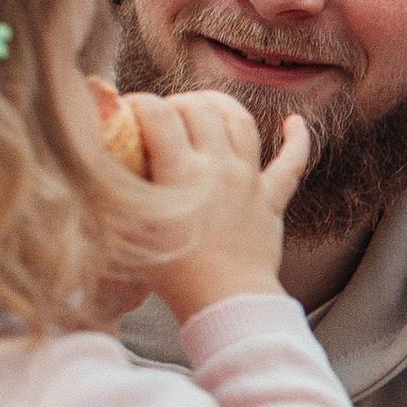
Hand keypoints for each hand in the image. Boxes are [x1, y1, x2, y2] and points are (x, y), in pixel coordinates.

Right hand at [127, 89, 311, 323]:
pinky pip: (292, 163)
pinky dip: (298, 139)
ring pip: (241, 121)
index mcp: (179, 172)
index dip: (138, 103)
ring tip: (206, 106)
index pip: (157, 113)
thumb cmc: (173, 275)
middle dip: (177, 103)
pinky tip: (296, 123)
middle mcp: (217, 167)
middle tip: (164, 117)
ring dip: (222, 105)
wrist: (226, 303)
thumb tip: (108, 157)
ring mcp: (248, 180)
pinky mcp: (271, 199)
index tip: (127, 112)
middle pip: (199, 109)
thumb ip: (122, 189)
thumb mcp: (134, 229)